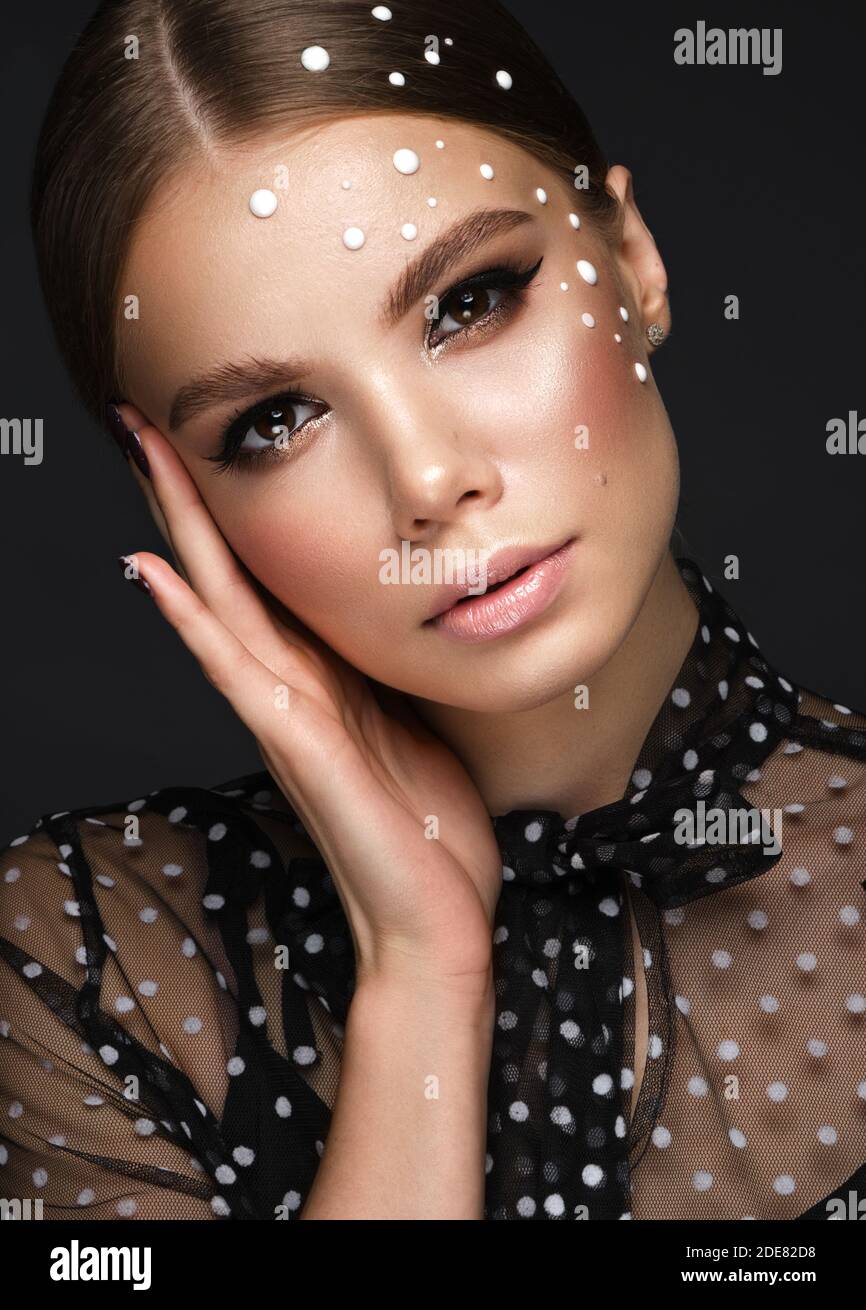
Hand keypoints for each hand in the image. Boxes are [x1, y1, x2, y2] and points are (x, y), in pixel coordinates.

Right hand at [112, 403, 503, 998]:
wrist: (434, 927)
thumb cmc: (429, 838)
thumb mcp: (419, 731)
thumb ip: (391, 678)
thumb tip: (409, 623)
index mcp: (322, 683)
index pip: (264, 584)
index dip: (232, 518)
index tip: (206, 450)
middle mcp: (290, 692)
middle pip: (226, 576)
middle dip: (186, 499)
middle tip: (141, 422)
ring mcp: (285, 718)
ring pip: (219, 604)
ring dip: (178, 529)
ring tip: (140, 460)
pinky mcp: (298, 747)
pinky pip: (236, 670)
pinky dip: (193, 620)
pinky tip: (156, 572)